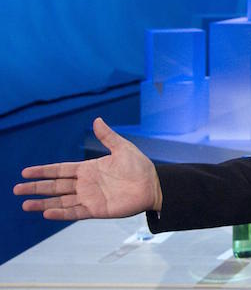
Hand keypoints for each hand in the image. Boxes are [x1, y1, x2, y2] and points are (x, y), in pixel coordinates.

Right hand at [14, 118, 162, 219]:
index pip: (60, 170)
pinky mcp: (96, 210)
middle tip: (17, 189)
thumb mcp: (122, 148)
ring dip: (43, 203)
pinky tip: (46, 212)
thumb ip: (107, 136)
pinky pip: (75, 212)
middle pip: (55, 186)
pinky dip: (61, 213)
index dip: (43, 171)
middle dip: (36, 188)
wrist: (153, 185)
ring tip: (25, 204)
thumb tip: (97, 120)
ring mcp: (89, 198)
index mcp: (88, 169)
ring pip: (61, 201)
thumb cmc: (139, 166)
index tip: (26, 172)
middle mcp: (85, 184)